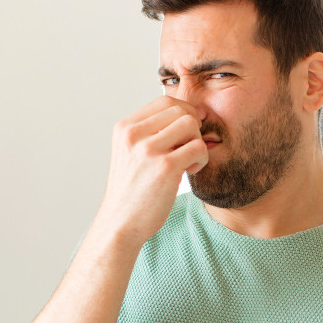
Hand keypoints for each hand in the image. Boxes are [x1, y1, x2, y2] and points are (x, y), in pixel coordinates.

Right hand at [95, 96, 207, 245]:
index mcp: (124, 128)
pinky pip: (199, 147)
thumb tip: (187, 112)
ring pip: (191, 125)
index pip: (164, 100)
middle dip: (192, 128)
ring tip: (188, 160)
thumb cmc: (132, 190)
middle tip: (187, 149)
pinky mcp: (165, 167)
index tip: (187, 132)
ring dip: (197, 142)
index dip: (184, 111)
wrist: (121, 222)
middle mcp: (133, 134)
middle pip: (180, 109)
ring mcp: (149, 149)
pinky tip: (190, 171)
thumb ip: (149, 132)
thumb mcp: (130, 152)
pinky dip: (201, 159)